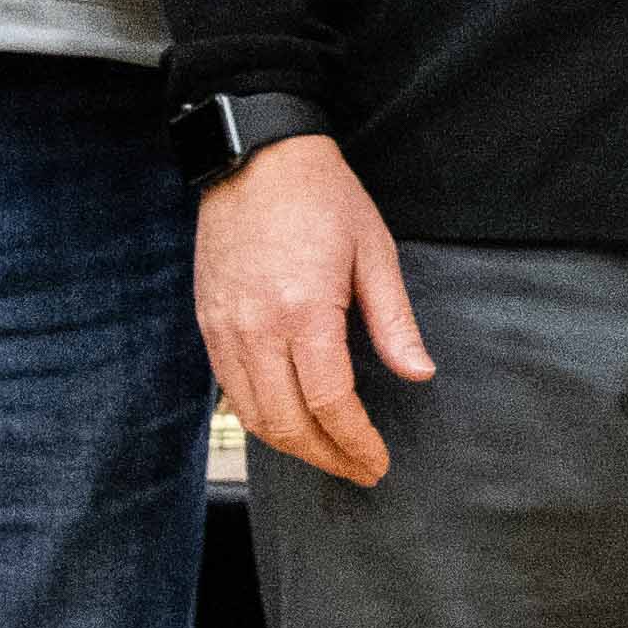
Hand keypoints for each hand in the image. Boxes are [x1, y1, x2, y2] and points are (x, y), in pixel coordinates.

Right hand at [194, 134, 431, 487]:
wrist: (255, 157)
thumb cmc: (322, 196)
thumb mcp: (374, 251)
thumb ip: (394, 321)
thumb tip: (419, 374)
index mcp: (304, 311)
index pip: (331, 403)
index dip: (356, 442)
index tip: (377, 461)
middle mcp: (257, 327)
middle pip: (288, 422)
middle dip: (327, 457)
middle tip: (359, 469)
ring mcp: (225, 328)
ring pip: (253, 415)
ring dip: (293, 446)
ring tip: (329, 455)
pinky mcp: (208, 323)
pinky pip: (230, 391)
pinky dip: (260, 419)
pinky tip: (288, 424)